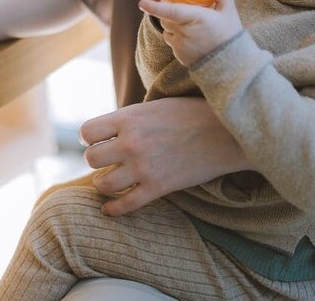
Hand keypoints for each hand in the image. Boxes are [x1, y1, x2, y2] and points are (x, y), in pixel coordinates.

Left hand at [79, 97, 251, 215]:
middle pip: (91, 159)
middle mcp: (131, 143)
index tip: (96, 139)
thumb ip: (131, 118)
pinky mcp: (158, 188)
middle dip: (96, 159)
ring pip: (103, 183)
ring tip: (109, 180)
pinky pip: (125, 205)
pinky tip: (109, 209)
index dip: (89, 137)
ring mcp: (144, 167)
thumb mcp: (155, 105)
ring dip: (103, 183)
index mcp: (129, 118)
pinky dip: (113, 209)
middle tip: (106, 160)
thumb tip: (110, 128)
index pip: (87, 132)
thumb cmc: (193, 113)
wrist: (227, 133)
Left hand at [139, 0, 241, 66]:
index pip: (171, 11)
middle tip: (187, 10)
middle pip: (166, 16)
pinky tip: (193, 38)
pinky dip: (177, 36)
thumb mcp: (230, 10)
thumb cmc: (229, 34)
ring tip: (194, 26)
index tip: (141, 2)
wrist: (230, 65)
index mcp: (196, 18)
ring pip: (167, 28)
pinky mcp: (178, 55)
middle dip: (171, 10)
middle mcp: (184, 32)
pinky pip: (171, 40)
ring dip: (174, 23)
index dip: (155, 7)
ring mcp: (179, 45)